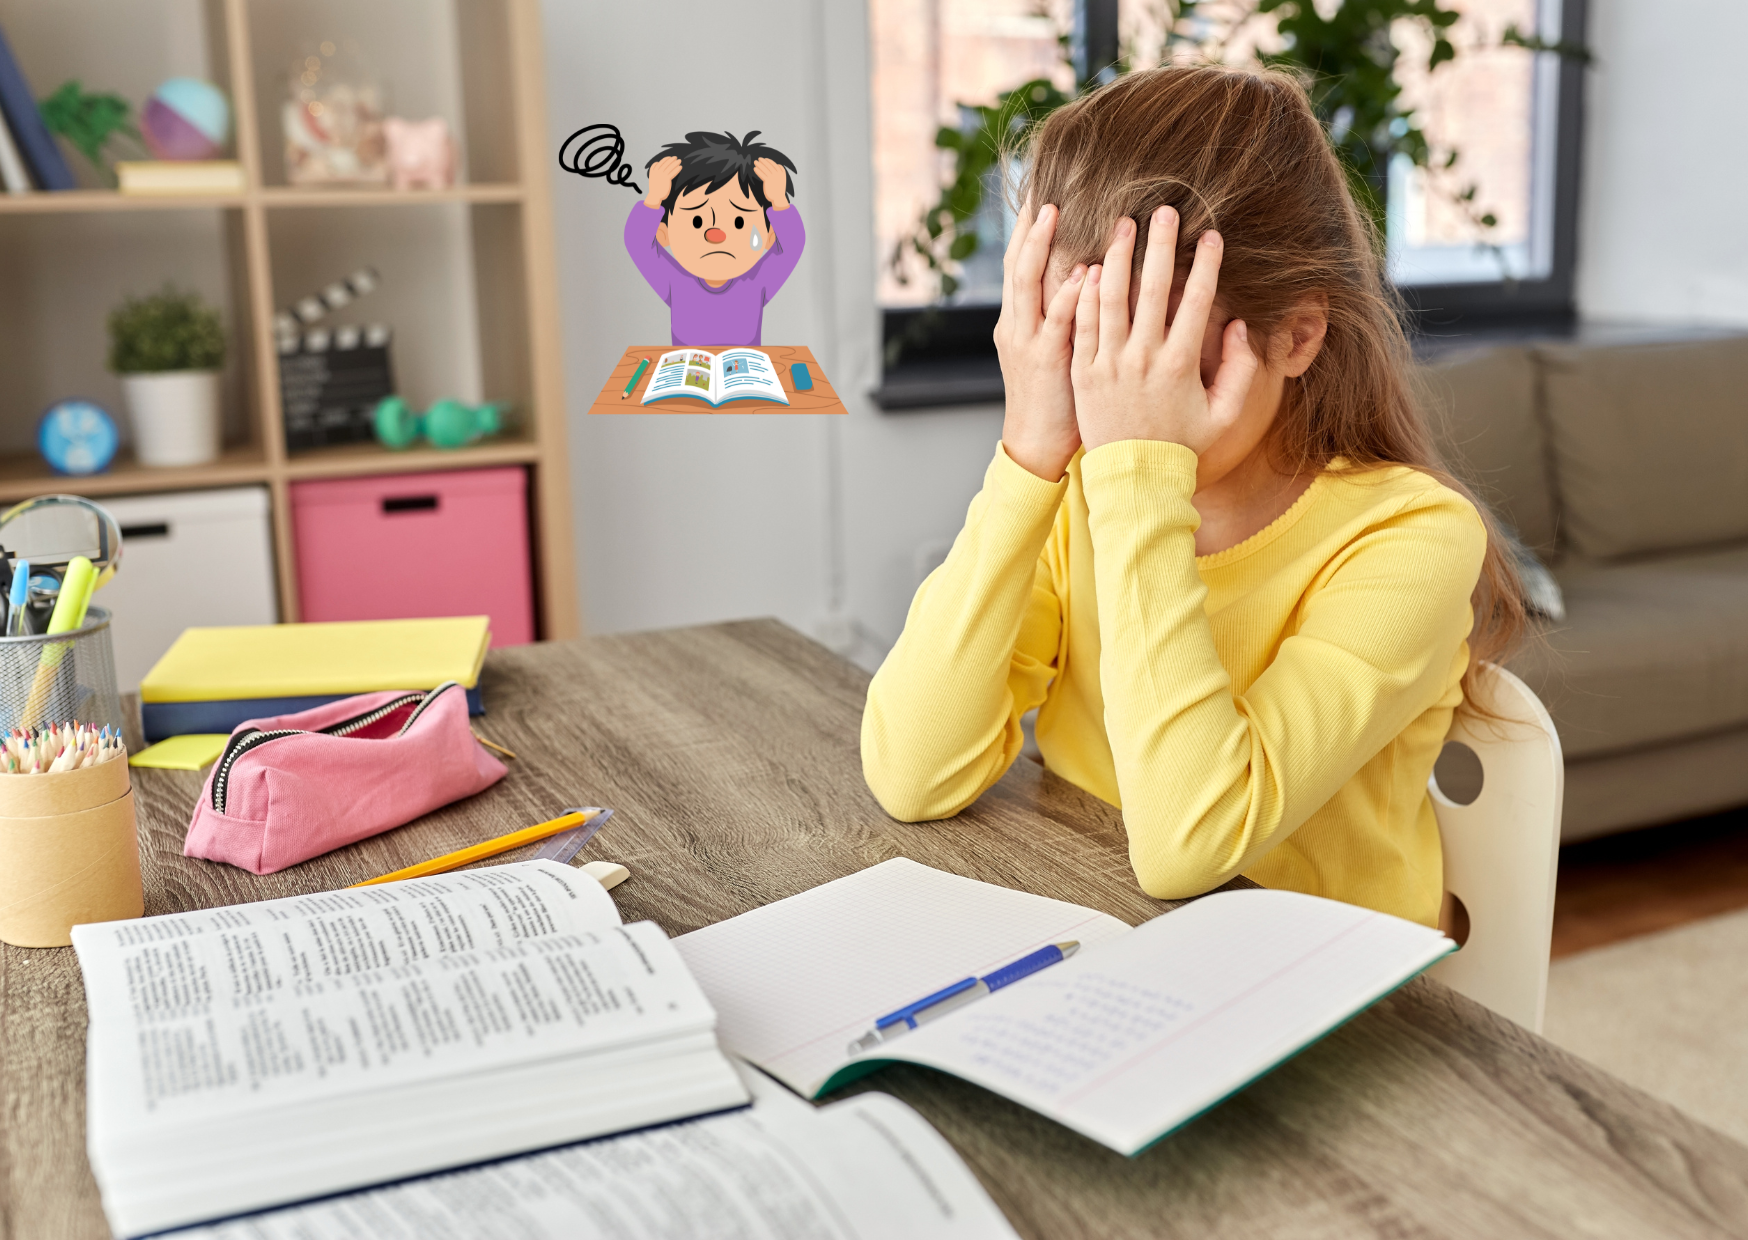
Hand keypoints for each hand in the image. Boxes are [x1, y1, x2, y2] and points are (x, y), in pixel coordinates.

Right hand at [644, 155, 680, 208]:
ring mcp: (662, 175)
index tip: (670, 157)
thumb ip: (654, 169)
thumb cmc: (654, 187)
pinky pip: (673, 172)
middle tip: (676, 157)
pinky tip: (680, 167)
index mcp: (653, 171)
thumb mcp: (652, 176)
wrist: (655, 195)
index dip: (666, 159)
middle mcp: (658, 172)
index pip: (660, 162)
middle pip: (666, 164)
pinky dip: (677, 169)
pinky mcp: (666, 179)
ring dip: (675, 163)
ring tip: (679, 161)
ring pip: (670, 167)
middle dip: (671, 160)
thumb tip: (657, 162)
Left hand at [754, 157, 788, 209]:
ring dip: (759, 165)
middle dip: (763, 161)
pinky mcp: (768, 181)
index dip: (769, 161)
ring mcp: (773, 177)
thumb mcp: (782, 179)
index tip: (765, 159)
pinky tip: (754, 169)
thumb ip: (780, 172)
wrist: (778, 197)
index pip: (774, 165)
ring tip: (755, 162)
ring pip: (765, 169)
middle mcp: (777, 174)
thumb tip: (778, 164)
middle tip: (759, 158)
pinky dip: (758, 171)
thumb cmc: (779, 188)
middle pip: (769, 166)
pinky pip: (762, 174)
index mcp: (781, 173)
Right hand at [994, 202, 1085, 481]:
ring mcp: (1026, 341)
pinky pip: (1055, 322)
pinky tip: (1080, 272)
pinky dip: (1065, 295)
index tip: (1041, 189)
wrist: (1036, 447)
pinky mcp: (1045, 362)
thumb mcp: (1054, 350)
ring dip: (1041, 245)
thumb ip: (1064, 314)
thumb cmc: (1057, 400)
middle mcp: (1016, 323)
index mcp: (1019, 319)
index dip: (1028, 226)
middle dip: (1027, 224)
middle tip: (1041, 185)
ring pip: (1026, 282)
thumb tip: (1088, 274)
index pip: (1020, 261)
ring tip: (1052, 211)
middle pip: (1016, 260)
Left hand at [1070, 207, 1258, 456]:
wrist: (1134, 480)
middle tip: (1165, 210)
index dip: (1206, 265)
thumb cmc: (1183, 446)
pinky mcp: (1083, 373)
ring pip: (1111, 299)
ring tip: (1123, 224)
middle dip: (1160, 245)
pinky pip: (1083, 325)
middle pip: (1152, 289)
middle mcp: (1143, 359)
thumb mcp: (1224, 416)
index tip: (1211, 234)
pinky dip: (1087, 294)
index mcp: (1180, 365)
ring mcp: (1109, 364)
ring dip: (1119, 257)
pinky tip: (1092, 266)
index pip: (1196, 302)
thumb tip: (1238, 326)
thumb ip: (1241, 371)